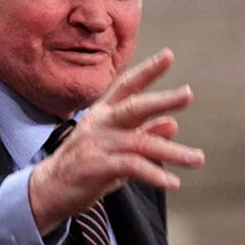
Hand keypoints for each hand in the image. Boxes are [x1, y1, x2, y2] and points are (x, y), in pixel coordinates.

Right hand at [29, 48, 204, 234]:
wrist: (48, 190)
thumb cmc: (84, 166)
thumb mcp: (116, 148)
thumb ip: (143, 135)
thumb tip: (173, 123)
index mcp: (103, 113)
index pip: (127, 86)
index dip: (148, 70)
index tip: (169, 54)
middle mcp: (99, 124)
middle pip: (133, 106)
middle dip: (162, 99)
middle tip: (188, 93)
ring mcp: (96, 144)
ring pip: (140, 142)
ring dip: (172, 152)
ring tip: (197, 159)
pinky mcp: (96, 166)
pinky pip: (132, 167)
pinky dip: (154, 174)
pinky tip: (172, 182)